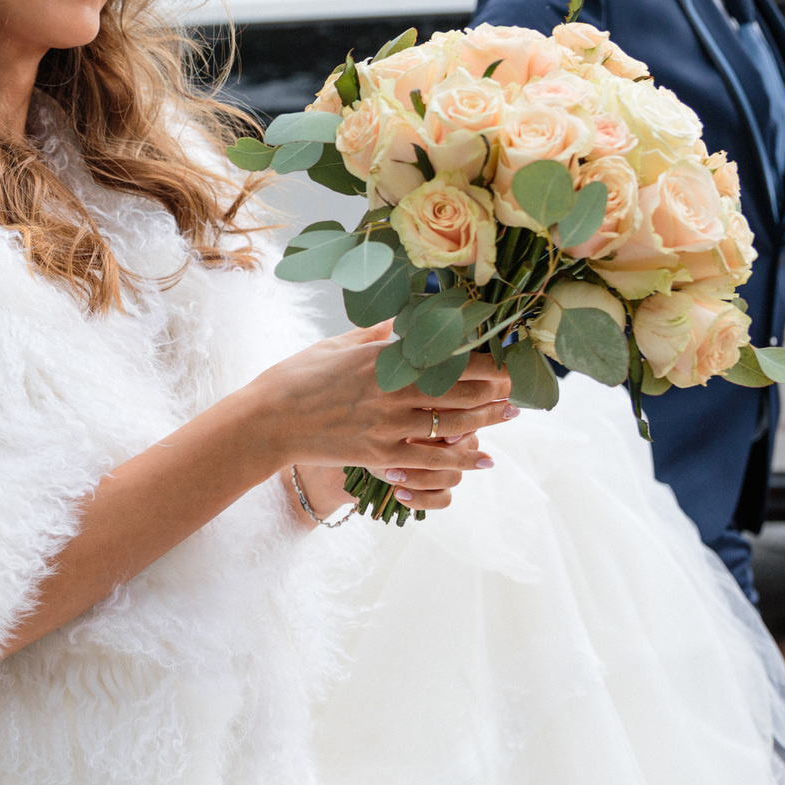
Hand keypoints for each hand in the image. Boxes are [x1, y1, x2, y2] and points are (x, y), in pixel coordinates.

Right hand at [262, 324, 515, 513]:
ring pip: (454, 424)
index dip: (481, 357)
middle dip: (495, 388)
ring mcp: (389, 425)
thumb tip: (396, 324)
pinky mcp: (381, 455)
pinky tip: (483, 460)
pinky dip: (462, 461)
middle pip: (461, 389)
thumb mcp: (335, 345)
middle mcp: (393, 390)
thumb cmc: (296, 377)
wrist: (267, 421)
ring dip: (488, 420)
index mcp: (384, 358)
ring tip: (510, 416)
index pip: (446, 355)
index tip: (500, 356)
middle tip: (517, 387)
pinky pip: (432, 460)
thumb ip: (372, 337)